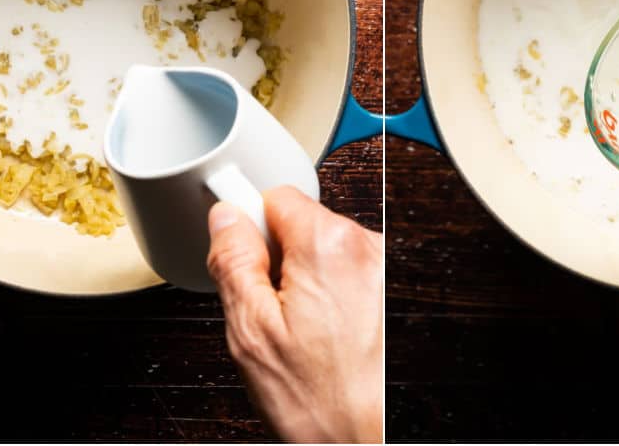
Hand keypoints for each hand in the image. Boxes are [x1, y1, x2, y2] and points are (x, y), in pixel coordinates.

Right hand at [206, 186, 382, 442]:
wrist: (366, 437)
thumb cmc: (319, 400)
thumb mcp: (251, 331)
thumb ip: (234, 262)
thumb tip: (226, 218)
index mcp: (327, 247)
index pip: (275, 197)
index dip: (250, 226)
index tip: (240, 248)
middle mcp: (366, 248)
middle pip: (302, 223)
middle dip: (279, 257)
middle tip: (272, 309)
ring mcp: (385, 269)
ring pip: (325, 249)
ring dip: (308, 277)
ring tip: (304, 329)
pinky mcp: (393, 290)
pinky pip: (350, 272)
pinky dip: (334, 293)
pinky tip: (327, 332)